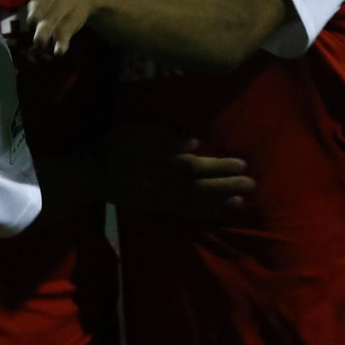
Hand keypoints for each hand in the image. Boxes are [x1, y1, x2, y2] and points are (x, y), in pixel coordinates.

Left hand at [0, 0, 97, 55]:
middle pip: (46, 1)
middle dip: (39, 10)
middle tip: (34, 16)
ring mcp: (65, 8)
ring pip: (54, 19)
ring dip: (46, 30)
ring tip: (39, 41)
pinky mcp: (72, 22)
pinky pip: (67, 33)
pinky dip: (62, 42)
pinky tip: (58, 51)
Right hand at [107, 126, 253, 221]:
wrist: (94, 171)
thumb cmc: (116, 146)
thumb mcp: (137, 132)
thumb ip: (166, 137)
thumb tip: (194, 142)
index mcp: (167, 163)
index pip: (200, 166)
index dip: (222, 166)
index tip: (243, 164)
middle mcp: (169, 183)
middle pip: (203, 186)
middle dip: (227, 186)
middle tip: (251, 185)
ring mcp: (163, 198)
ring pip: (196, 201)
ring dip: (219, 202)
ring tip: (239, 202)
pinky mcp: (157, 206)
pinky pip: (183, 212)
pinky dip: (200, 213)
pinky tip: (213, 212)